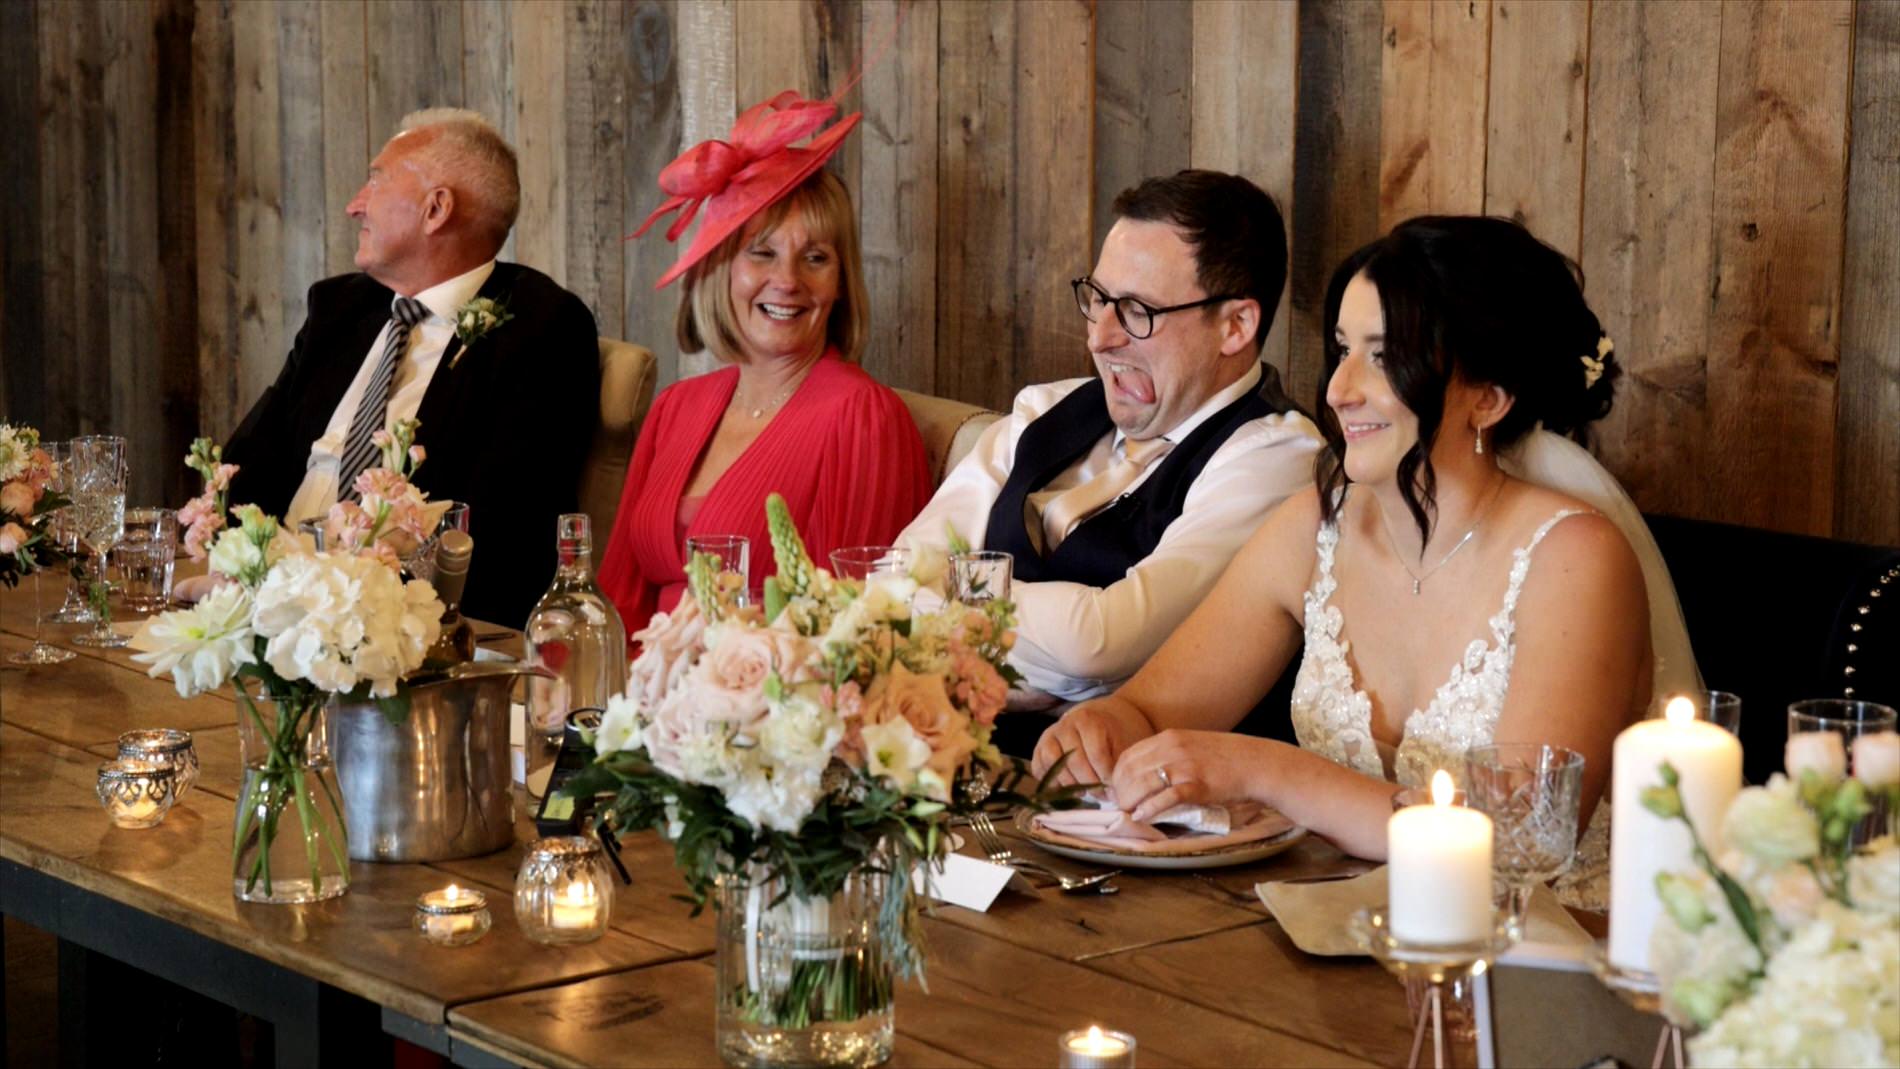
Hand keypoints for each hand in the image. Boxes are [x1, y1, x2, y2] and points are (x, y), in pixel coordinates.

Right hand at [1030, 698, 1151, 787]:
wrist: (1106, 716)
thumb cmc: (1119, 733)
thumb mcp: (1126, 742)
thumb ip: (1120, 766)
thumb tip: (1113, 796)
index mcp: (1088, 719)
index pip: (1096, 754)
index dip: (1106, 776)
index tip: (1115, 789)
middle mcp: (1065, 724)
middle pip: (1074, 760)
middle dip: (1090, 783)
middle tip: (1103, 795)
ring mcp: (1050, 735)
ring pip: (1052, 762)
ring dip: (1068, 783)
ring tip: (1084, 792)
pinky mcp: (1040, 746)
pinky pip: (1038, 766)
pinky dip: (1049, 781)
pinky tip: (1066, 790)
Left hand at [1110, 729, 1267, 821]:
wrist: (1255, 762)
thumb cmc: (1224, 756)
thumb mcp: (1190, 745)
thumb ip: (1167, 754)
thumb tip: (1143, 773)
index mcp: (1168, 737)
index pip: (1127, 756)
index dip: (1116, 776)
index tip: (1116, 790)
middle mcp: (1172, 748)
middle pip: (1130, 771)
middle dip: (1119, 791)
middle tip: (1119, 806)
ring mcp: (1184, 767)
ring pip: (1142, 784)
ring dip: (1129, 802)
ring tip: (1128, 813)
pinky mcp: (1197, 786)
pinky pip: (1165, 799)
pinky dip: (1149, 810)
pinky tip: (1142, 817)